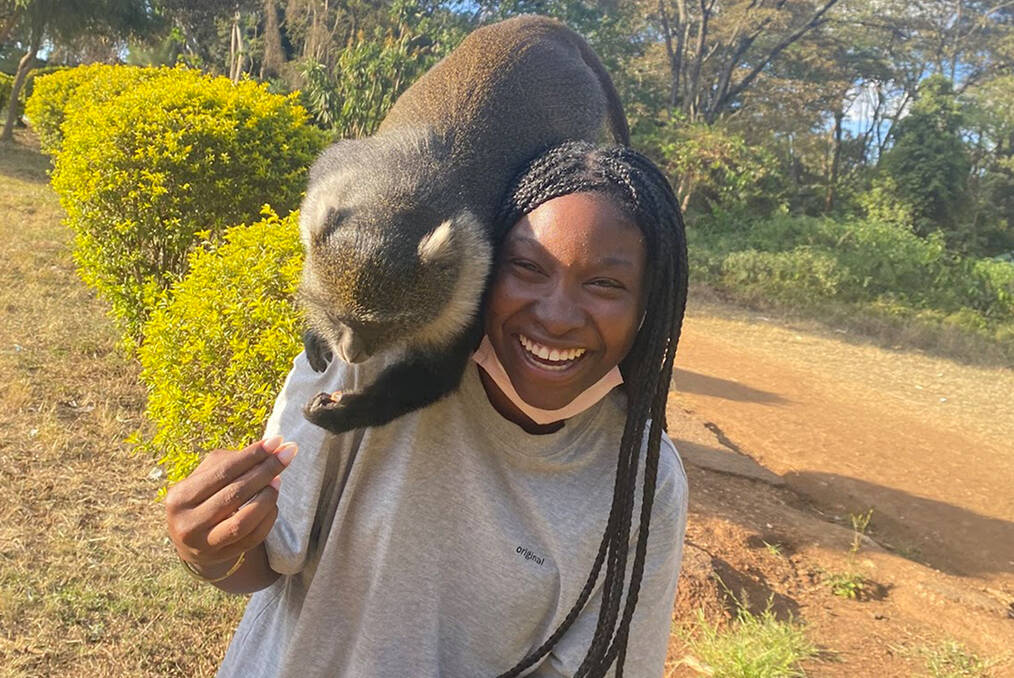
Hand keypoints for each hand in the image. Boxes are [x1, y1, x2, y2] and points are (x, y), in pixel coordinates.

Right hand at [166, 436, 296, 577]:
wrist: (192, 539)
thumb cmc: (204, 496)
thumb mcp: (207, 476)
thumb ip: (233, 461)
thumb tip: (271, 448)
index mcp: (179, 497)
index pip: (223, 472)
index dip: (252, 456)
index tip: (277, 441)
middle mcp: (188, 523)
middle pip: (234, 494)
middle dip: (265, 471)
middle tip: (287, 454)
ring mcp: (204, 544)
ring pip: (244, 521)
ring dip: (267, 497)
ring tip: (278, 480)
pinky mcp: (223, 556)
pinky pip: (253, 537)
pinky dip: (268, 517)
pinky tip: (274, 503)